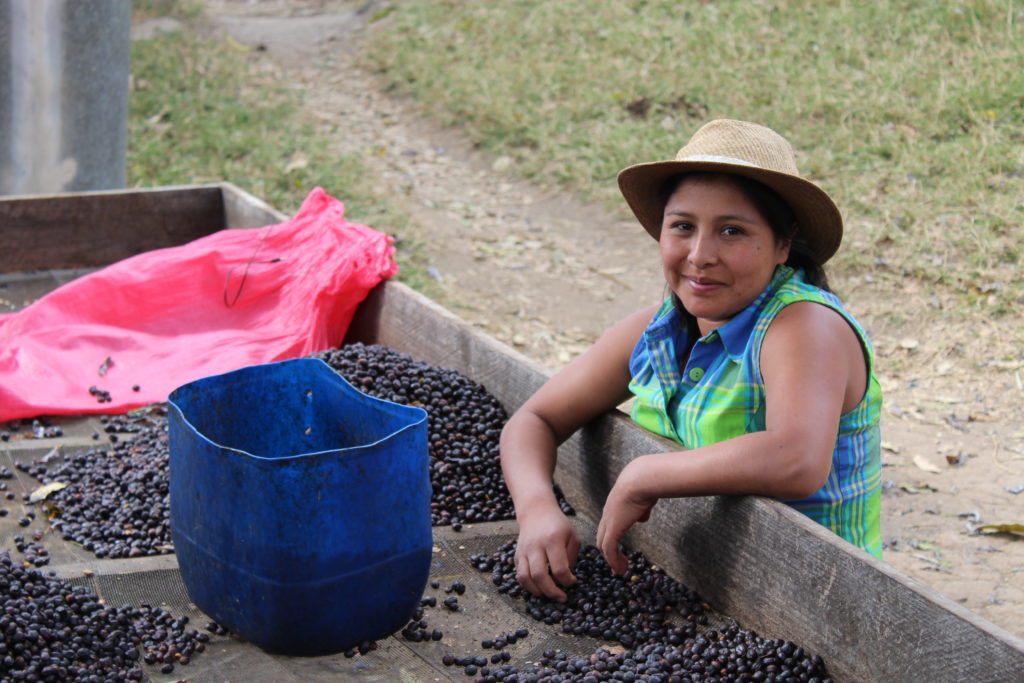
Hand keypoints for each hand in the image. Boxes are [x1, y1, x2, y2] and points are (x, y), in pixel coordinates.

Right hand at [514, 505, 580, 601]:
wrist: (536, 512)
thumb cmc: (558, 526)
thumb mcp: (572, 537)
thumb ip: (571, 558)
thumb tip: (567, 579)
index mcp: (553, 540)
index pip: (559, 568)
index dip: (567, 581)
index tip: (572, 582)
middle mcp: (536, 546)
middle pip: (539, 575)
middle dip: (552, 592)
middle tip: (562, 598)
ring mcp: (524, 551)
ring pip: (525, 578)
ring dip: (537, 592)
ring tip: (548, 595)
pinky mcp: (517, 555)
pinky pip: (519, 575)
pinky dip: (528, 586)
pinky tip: (539, 588)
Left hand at [596, 459, 656, 575]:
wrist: (641, 480)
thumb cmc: (645, 485)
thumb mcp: (642, 499)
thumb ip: (640, 509)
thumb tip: (642, 516)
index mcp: (613, 507)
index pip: (607, 527)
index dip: (611, 539)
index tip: (617, 550)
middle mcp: (607, 515)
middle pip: (601, 538)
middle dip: (608, 553)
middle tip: (616, 565)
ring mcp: (609, 522)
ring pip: (603, 546)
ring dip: (611, 560)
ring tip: (621, 570)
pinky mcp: (613, 529)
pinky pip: (609, 549)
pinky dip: (613, 560)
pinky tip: (621, 568)